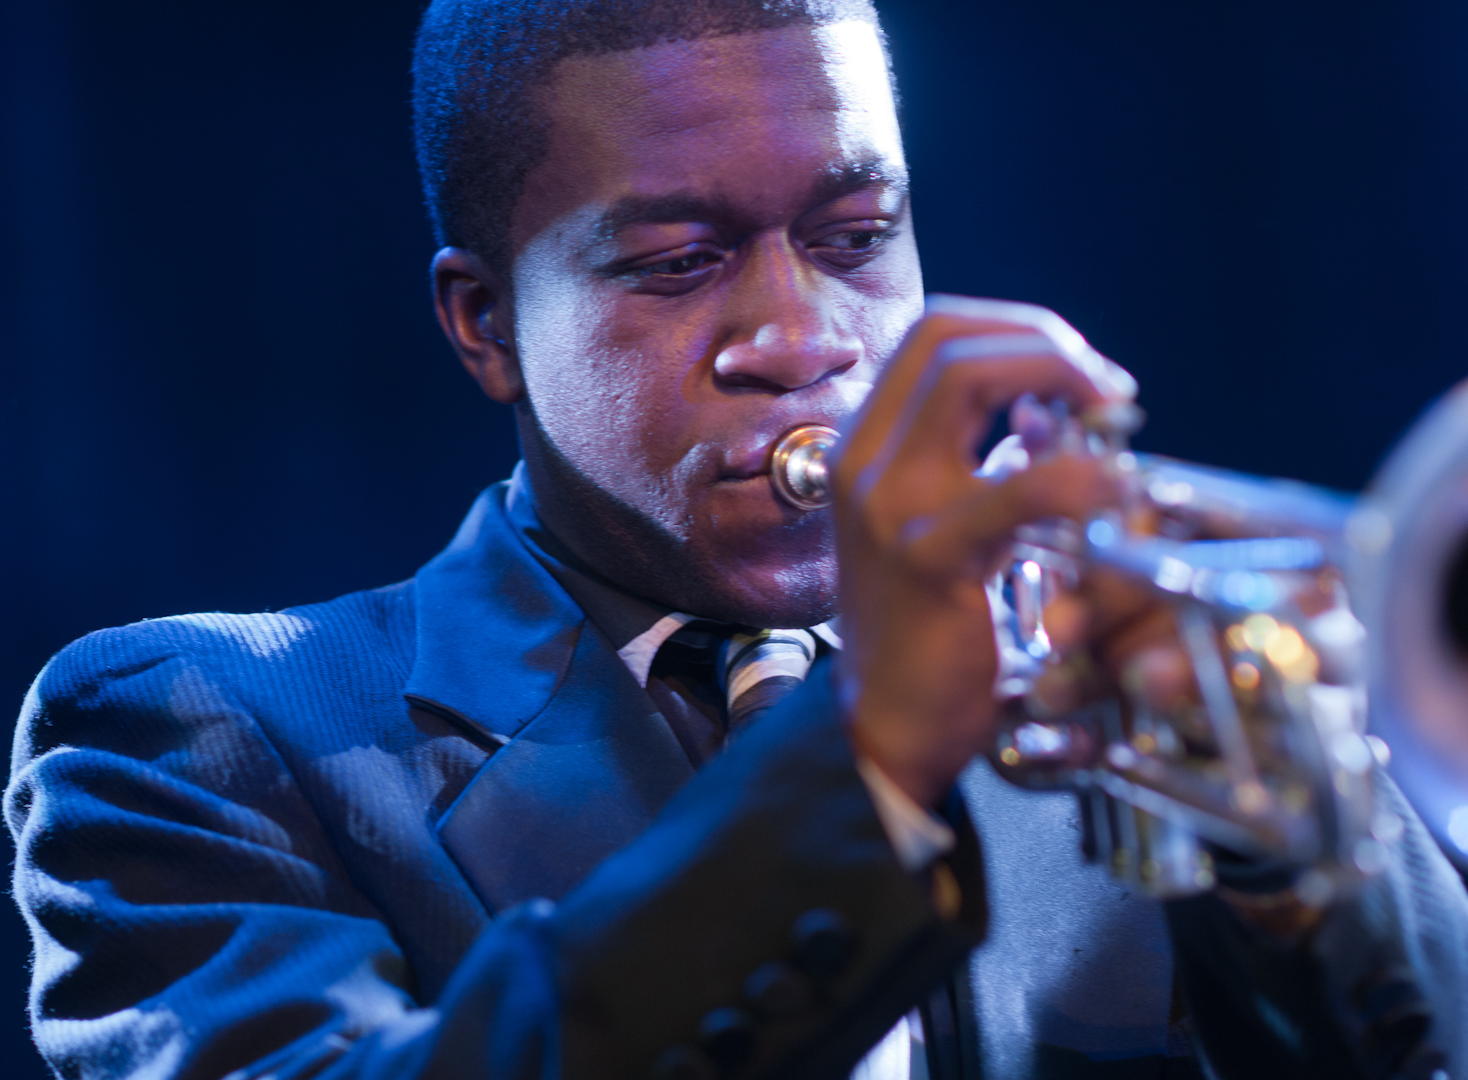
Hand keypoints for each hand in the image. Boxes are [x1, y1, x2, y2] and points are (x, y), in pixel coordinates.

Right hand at [835, 296, 1135, 807]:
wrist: (886, 724)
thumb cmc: (926, 628)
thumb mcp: (944, 525)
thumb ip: (981, 464)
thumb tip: (1050, 415)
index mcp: (865, 445)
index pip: (934, 332)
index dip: (1016, 328)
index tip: (1080, 369)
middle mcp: (862, 458)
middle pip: (947, 335)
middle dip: (1045, 339)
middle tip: (1108, 388)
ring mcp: (886, 501)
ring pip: (965, 375)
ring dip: (1059, 373)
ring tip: (1114, 416)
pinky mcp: (927, 554)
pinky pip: (1016, 485)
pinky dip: (1078, 471)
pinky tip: (1113, 486)